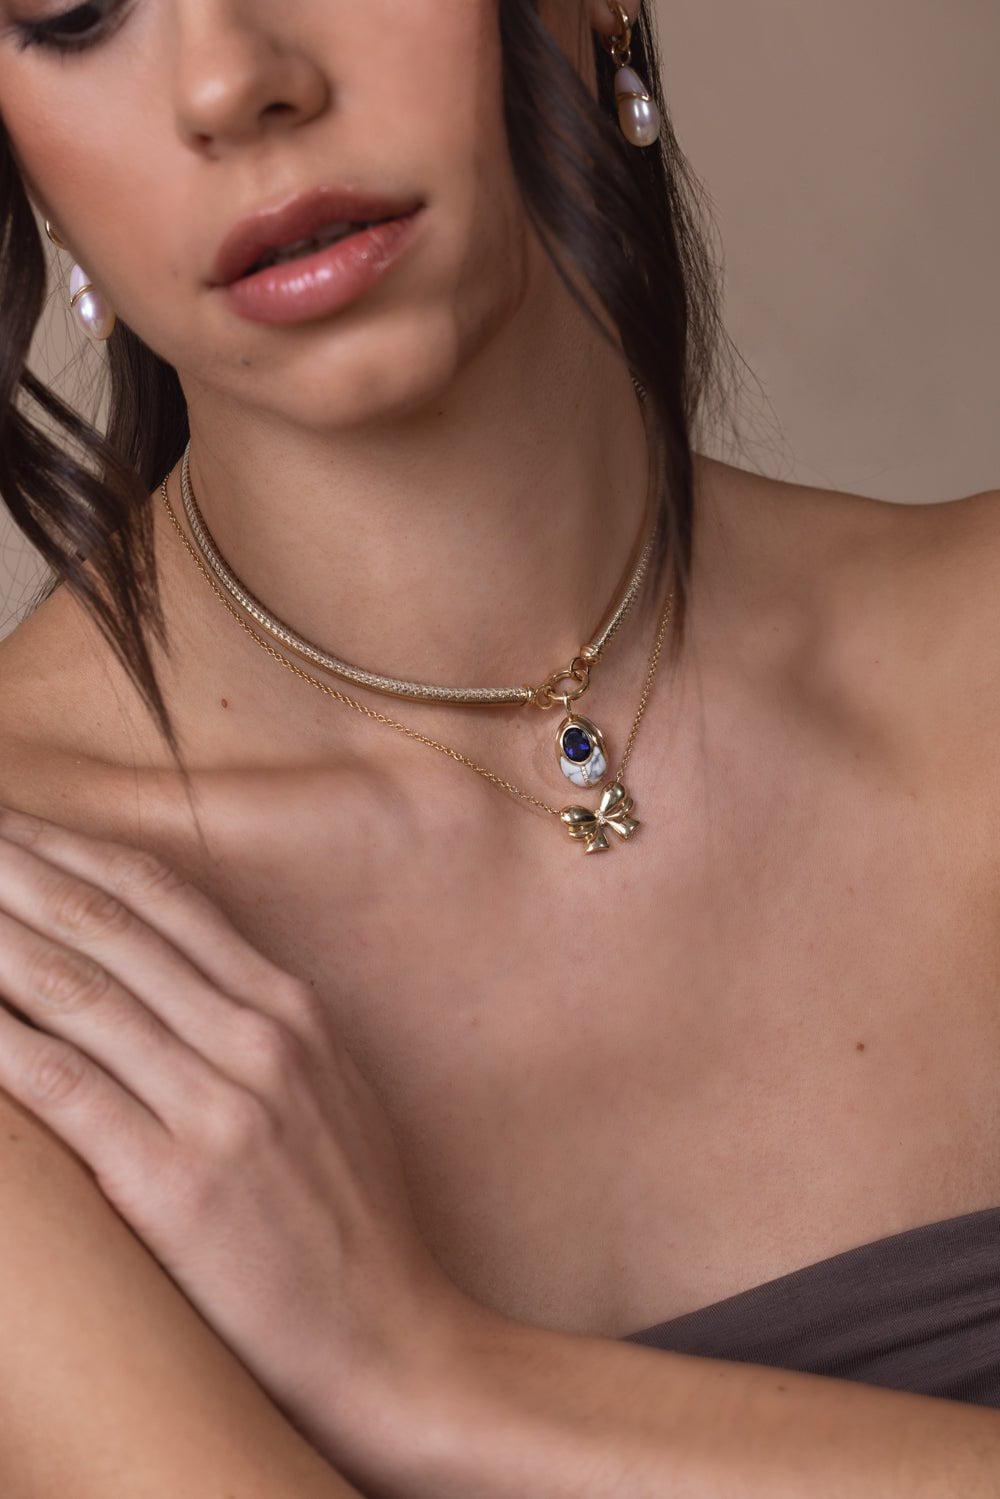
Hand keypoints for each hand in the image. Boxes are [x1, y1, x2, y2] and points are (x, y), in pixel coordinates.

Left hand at [0, 803, 479, 1464]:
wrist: (394, 1338)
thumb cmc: (354, 1219)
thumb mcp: (328, 1092)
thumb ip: (257, 1025)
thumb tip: (171, 976)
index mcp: (291, 1009)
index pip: (162, 900)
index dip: (78, 851)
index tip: (20, 826)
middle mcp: (258, 1038)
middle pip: (111, 926)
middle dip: (21, 871)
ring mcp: (221, 1107)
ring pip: (79, 991)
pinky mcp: (177, 1184)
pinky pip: (66, 1086)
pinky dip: (1, 1038)